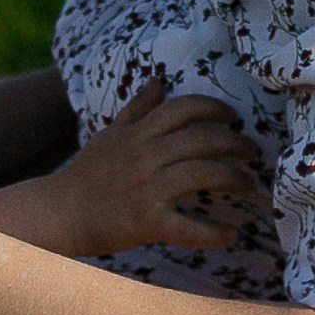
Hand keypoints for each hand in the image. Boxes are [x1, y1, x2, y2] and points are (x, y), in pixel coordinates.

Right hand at [0, 80, 266, 258]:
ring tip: (252, 185)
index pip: (184, 108)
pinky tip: (230, 234)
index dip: (216, 108)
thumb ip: (138, 108)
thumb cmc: (89, 174)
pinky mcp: (145, 224)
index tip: (234, 118)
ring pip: (203, 174)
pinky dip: (213, 233)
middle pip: (203, 138)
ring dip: (236, 179)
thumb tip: (159, 80)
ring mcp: (146, 190)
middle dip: (237, 143)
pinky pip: (187, 228)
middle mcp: (144, 156)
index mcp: (138, 133)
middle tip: (254, 152)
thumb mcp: (111, 134)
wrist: (59, 214)